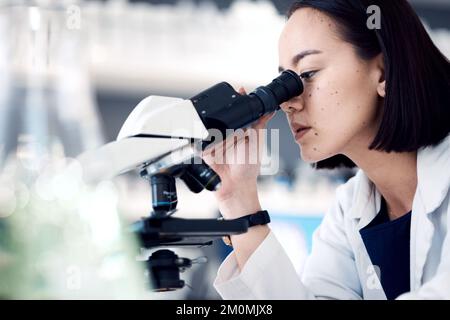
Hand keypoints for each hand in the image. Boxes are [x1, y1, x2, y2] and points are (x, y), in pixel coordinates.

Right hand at [202, 87, 274, 217]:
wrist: (236, 187)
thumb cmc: (248, 168)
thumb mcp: (256, 142)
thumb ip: (259, 125)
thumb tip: (269, 109)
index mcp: (239, 130)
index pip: (235, 111)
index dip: (236, 100)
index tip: (238, 90)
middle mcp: (226, 133)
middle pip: (221, 115)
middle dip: (223, 110)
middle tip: (229, 107)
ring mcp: (214, 141)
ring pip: (211, 125)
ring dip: (214, 124)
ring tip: (223, 131)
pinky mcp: (204, 149)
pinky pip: (200, 139)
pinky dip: (203, 137)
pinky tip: (211, 138)